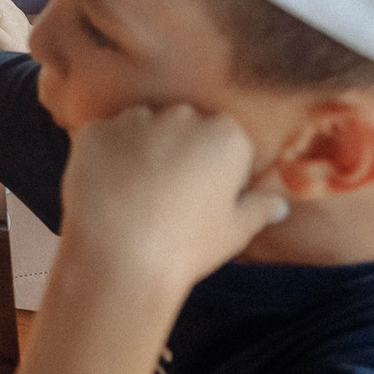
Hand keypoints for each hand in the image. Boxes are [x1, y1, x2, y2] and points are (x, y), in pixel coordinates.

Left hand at [57, 105, 288, 292]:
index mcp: (226, 134)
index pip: (226, 140)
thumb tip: (279, 204)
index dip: (216, 170)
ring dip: (142, 150)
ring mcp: (134, 120)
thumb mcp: (236, 231)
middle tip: (169, 197)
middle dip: (179, 152)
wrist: (121, 258)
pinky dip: (106, 158)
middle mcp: (182, 115)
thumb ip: (260, 208)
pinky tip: (109, 190)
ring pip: (143, 128)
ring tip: (136, 196)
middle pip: (184, 127)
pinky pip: (105, 139)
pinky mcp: (95, 130)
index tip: (204, 197)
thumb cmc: (188, 246)